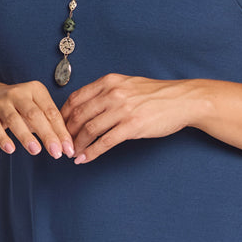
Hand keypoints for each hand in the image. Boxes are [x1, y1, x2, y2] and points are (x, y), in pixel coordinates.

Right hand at [0, 81, 75, 157]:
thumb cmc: (20, 107)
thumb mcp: (36, 109)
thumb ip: (50, 124)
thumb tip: (66, 146)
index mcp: (35, 90)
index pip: (51, 112)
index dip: (61, 131)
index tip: (68, 148)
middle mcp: (18, 93)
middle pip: (35, 115)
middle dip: (47, 135)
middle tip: (57, 152)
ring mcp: (1, 103)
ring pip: (14, 120)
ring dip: (26, 136)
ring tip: (36, 151)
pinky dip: (3, 138)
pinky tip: (11, 149)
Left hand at [60, 74, 201, 163]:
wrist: (182, 100)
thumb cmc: (157, 94)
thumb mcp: (128, 84)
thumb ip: (108, 92)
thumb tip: (87, 106)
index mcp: (109, 82)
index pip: (75, 98)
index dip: (63, 115)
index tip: (58, 126)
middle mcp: (113, 93)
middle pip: (79, 115)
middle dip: (67, 132)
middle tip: (62, 143)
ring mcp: (122, 110)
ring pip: (89, 130)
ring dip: (77, 145)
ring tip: (73, 154)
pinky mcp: (132, 126)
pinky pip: (105, 142)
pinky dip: (92, 152)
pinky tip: (86, 159)